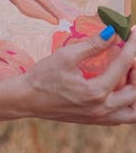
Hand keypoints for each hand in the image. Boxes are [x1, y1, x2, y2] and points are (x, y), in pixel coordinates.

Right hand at [18, 28, 135, 125]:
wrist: (27, 99)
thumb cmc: (43, 76)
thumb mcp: (65, 56)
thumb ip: (91, 45)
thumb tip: (112, 32)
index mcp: (96, 91)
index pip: (124, 65)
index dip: (132, 46)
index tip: (134, 32)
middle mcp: (102, 108)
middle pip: (135, 92)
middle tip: (131, 53)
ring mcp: (100, 118)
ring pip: (133, 112)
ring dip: (135, 92)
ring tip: (129, 73)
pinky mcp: (95, 120)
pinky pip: (121, 117)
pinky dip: (127, 103)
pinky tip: (118, 87)